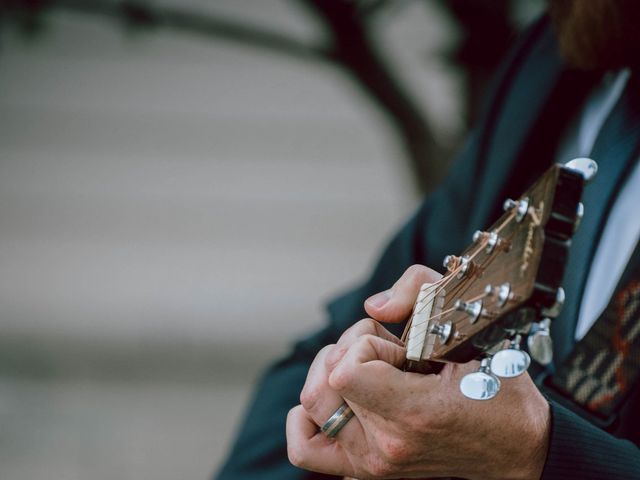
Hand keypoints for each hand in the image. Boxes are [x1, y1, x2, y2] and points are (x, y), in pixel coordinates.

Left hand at [287, 265, 549, 479]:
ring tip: (368, 373)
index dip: (365, 344)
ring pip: (309, 408)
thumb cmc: (499, 390)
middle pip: (322, 384)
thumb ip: (421, 292)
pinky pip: (307, 448)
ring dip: (331, 377)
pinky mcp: (366, 469)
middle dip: (349, 353)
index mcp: (414, 414)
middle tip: (388, 356)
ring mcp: (373, 463)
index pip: (345, 372)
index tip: (401, 347)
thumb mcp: (474, 326)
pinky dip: (309, 419)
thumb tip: (373, 306)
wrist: (517, 447)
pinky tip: (337, 398)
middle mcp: (386, 446)